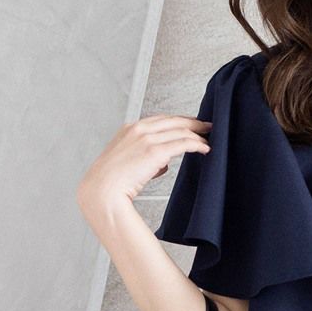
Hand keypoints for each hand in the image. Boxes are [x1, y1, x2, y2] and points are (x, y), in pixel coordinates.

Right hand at [76, 114, 210, 220]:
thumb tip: (163, 164)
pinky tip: (205, 149)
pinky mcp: (154, 151)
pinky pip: (182, 143)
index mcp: (129, 129)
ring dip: (197, 134)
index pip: (160, 119)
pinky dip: (196, 144)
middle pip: (173, 120)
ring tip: (209, 138)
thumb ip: (146, 159)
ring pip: (180, 130)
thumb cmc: (111, 183)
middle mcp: (138, 129)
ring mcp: (146, 138)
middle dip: (192, 122)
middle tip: (207, 125)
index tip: (190, 124)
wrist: (102, 191)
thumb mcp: (127, 164)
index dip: (178, 121)